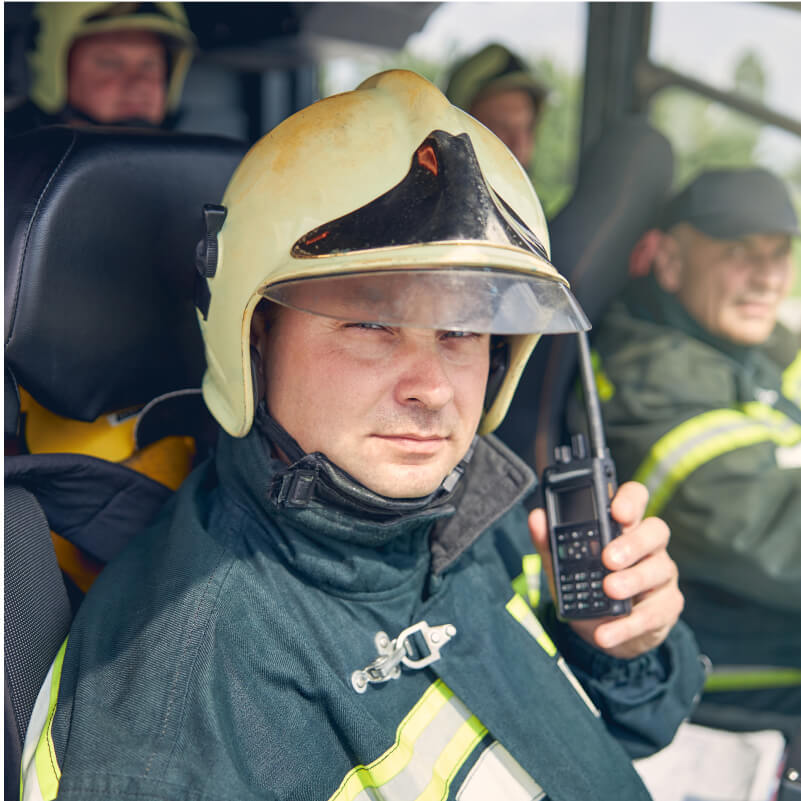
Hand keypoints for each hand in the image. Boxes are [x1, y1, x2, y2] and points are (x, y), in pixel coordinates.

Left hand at [529, 481, 683, 659]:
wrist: (601, 628)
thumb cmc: (587, 584)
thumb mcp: (563, 564)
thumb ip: (550, 541)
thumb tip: (537, 517)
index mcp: (624, 526)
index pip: (636, 499)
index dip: (630, 500)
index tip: (617, 511)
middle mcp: (648, 546)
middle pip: (655, 531)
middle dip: (633, 543)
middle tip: (608, 559)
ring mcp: (661, 574)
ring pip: (659, 569)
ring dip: (633, 581)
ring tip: (608, 590)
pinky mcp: (667, 606)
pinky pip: (655, 613)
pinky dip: (628, 625)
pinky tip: (606, 632)